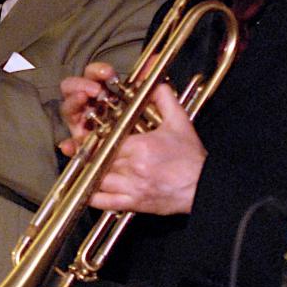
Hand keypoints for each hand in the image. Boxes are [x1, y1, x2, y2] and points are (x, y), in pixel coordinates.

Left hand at [58, 68, 204, 214]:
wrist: (203, 186)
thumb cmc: (191, 157)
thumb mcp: (179, 121)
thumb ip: (164, 98)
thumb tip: (153, 82)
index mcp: (141, 147)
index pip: (107, 139)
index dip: (96, 137)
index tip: (91, 134)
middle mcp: (132, 168)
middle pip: (98, 158)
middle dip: (91, 153)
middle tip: (82, 148)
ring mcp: (131, 188)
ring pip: (96, 179)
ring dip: (89, 171)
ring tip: (86, 164)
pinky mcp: (133, 204)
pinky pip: (103, 202)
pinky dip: (91, 196)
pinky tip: (88, 187)